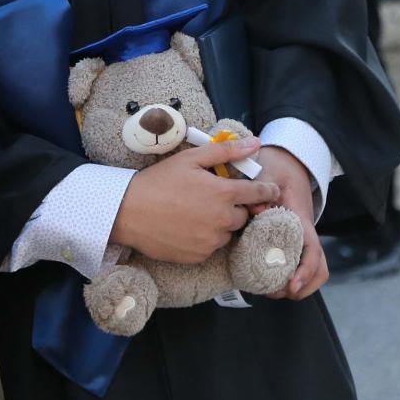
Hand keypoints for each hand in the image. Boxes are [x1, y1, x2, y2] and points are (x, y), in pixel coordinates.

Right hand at [110, 137, 279, 263]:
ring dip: (219, 223)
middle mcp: (222, 221)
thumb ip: (225, 151)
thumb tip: (255, 143)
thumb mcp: (190, 159)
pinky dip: (204, 238)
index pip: (259, 194)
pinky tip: (185, 226)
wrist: (128, 211)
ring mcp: (211, 241)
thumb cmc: (158, 181)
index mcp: (223, 194)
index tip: (271, 190)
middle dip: (235, 207)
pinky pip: (210, 247)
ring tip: (194, 212)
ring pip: (227, 233)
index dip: (267, 191)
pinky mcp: (199, 256)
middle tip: (213, 198)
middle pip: (243, 216)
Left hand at [249, 145, 327, 299]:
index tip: (291, 286)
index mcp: (300, 219)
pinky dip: (285, 274)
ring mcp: (299, 236)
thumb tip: (255, 211)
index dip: (305, 271)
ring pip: (311, 269)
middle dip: (301, 287)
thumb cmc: (277, 167)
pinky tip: (264, 276)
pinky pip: (295, 261)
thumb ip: (261, 188)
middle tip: (274, 292)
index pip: (312, 250)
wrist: (286, 161)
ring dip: (295, 285)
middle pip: (318, 268)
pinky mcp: (289, 238)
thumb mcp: (268, 171)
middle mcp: (304, 232)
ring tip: (269, 290)